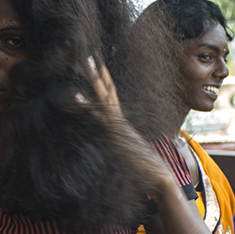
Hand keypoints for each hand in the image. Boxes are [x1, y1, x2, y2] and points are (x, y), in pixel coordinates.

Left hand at [85, 58, 176, 194]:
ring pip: (104, 97)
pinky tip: (76, 97)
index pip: (111, 99)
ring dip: (95, 79)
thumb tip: (114, 147)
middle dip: (99, 74)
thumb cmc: (145, 171)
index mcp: (121, 124)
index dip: (104, 83)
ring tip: (86, 62)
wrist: (158, 176)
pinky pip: (98, 116)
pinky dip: (87, 106)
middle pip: (108, 91)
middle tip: (90, 56)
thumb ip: (120, 149)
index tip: (97, 69)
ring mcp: (117, 125)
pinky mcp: (115, 133)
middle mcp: (119, 121)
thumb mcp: (127, 156)